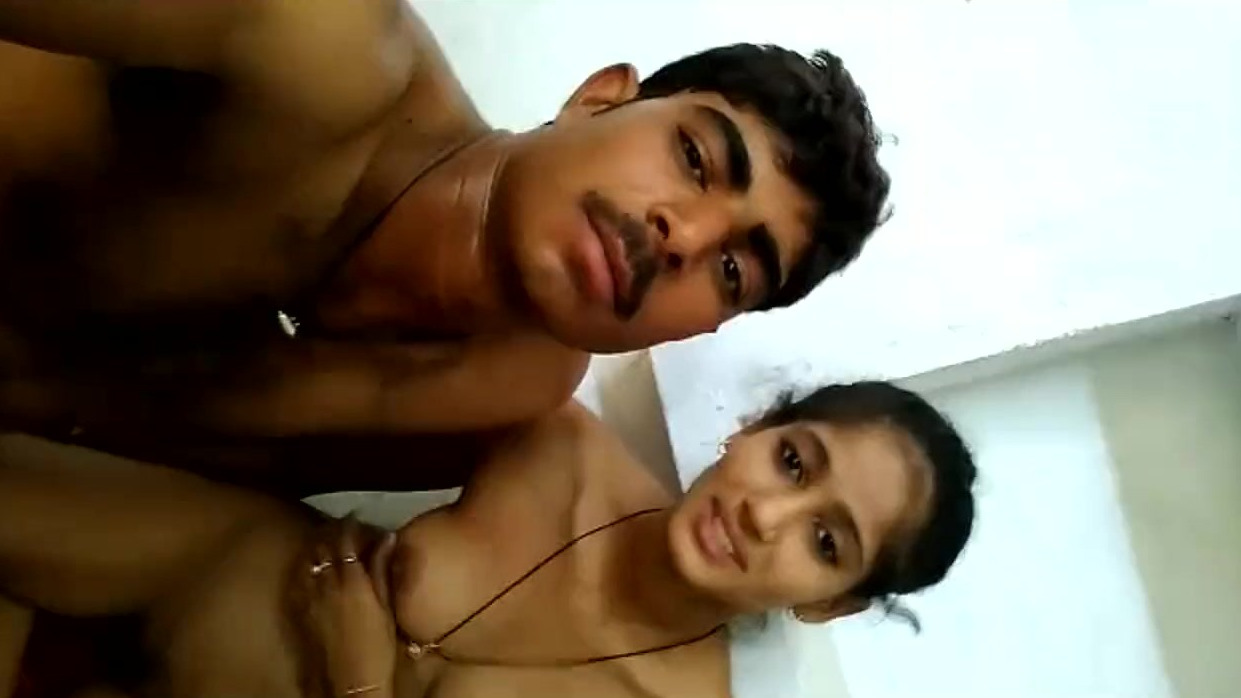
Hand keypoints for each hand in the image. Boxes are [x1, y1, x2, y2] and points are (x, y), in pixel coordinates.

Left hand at [298, 516, 397, 697]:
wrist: (348, 684)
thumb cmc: (376, 648)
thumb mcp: (386, 608)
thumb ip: (383, 571)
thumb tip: (387, 538)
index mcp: (350, 581)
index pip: (345, 540)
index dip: (350, 526)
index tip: (357, 518)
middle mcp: (324, 584)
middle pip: (323, 546)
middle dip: (331, 533)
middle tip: (342, 527)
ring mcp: (307, 598)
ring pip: (307, 560)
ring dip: (316, 547)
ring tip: (326, 543)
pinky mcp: (298, 612)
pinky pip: (298, 578)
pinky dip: (305, 567)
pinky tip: (311, 568)